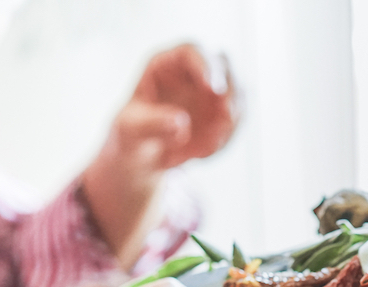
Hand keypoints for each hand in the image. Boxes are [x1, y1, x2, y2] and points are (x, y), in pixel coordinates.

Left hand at [107, 43, 239, 172]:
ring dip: (229, 122)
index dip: (206, 66)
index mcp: (165, 65)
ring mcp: (213, 91)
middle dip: (229, 89)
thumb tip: (181, 123)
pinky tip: (202, 153)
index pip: (191, 52)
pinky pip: (238, 120)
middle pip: (223, 64)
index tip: (213, 89)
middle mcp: (193, 71)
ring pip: (238, 94)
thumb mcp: (129, 129)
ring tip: (202, 150)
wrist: (145, 154)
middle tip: (225, 116)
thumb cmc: (132, 133)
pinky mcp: (225, 111)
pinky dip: (226, 138)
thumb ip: (151, 124)